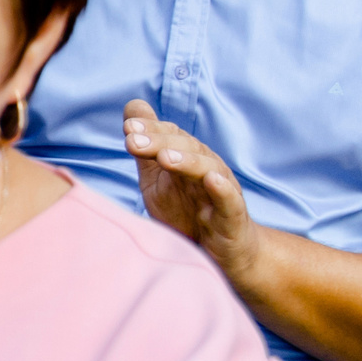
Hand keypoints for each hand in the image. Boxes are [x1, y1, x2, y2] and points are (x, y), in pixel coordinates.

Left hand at [123, 99, 261, 284]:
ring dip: (186, 161)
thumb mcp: (157, 178)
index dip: (151, 129)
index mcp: (187, 158)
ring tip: (164, 158)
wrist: (219, 254)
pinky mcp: (233, 216)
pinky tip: (212, 180)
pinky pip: (230, 200)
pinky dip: (223, 189)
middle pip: (186, 148)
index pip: (170, 136)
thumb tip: (132, 106)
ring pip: (208, 168)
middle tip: (133, 140)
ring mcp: (222, 191)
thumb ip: (145, 145)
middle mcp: (207, 168)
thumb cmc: (186, 212)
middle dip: (159, 142)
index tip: (128, 127)